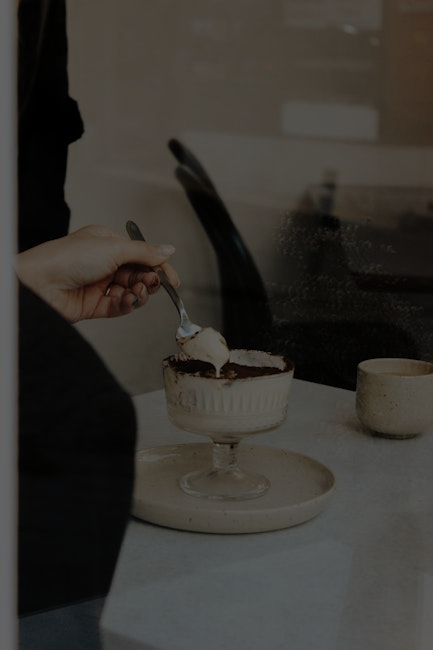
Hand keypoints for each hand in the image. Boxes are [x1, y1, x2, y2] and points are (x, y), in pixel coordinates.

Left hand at [16, 225, 179, 322]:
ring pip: (131, 292)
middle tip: (153, 283)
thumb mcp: (113, 248)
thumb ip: (144, 252)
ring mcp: (100, 284)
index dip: (159, 266)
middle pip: (139, 274)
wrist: (41, 283)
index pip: (142, 254)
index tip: (172, 278)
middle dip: (149, 280)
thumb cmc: (66, 258)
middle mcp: (104, 263)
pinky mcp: (95, 305)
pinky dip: (128, 305)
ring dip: (140, 294)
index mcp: (107, 243)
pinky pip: (120, 307)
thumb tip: (167, 250)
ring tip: (140, 293)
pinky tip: (130, 301)